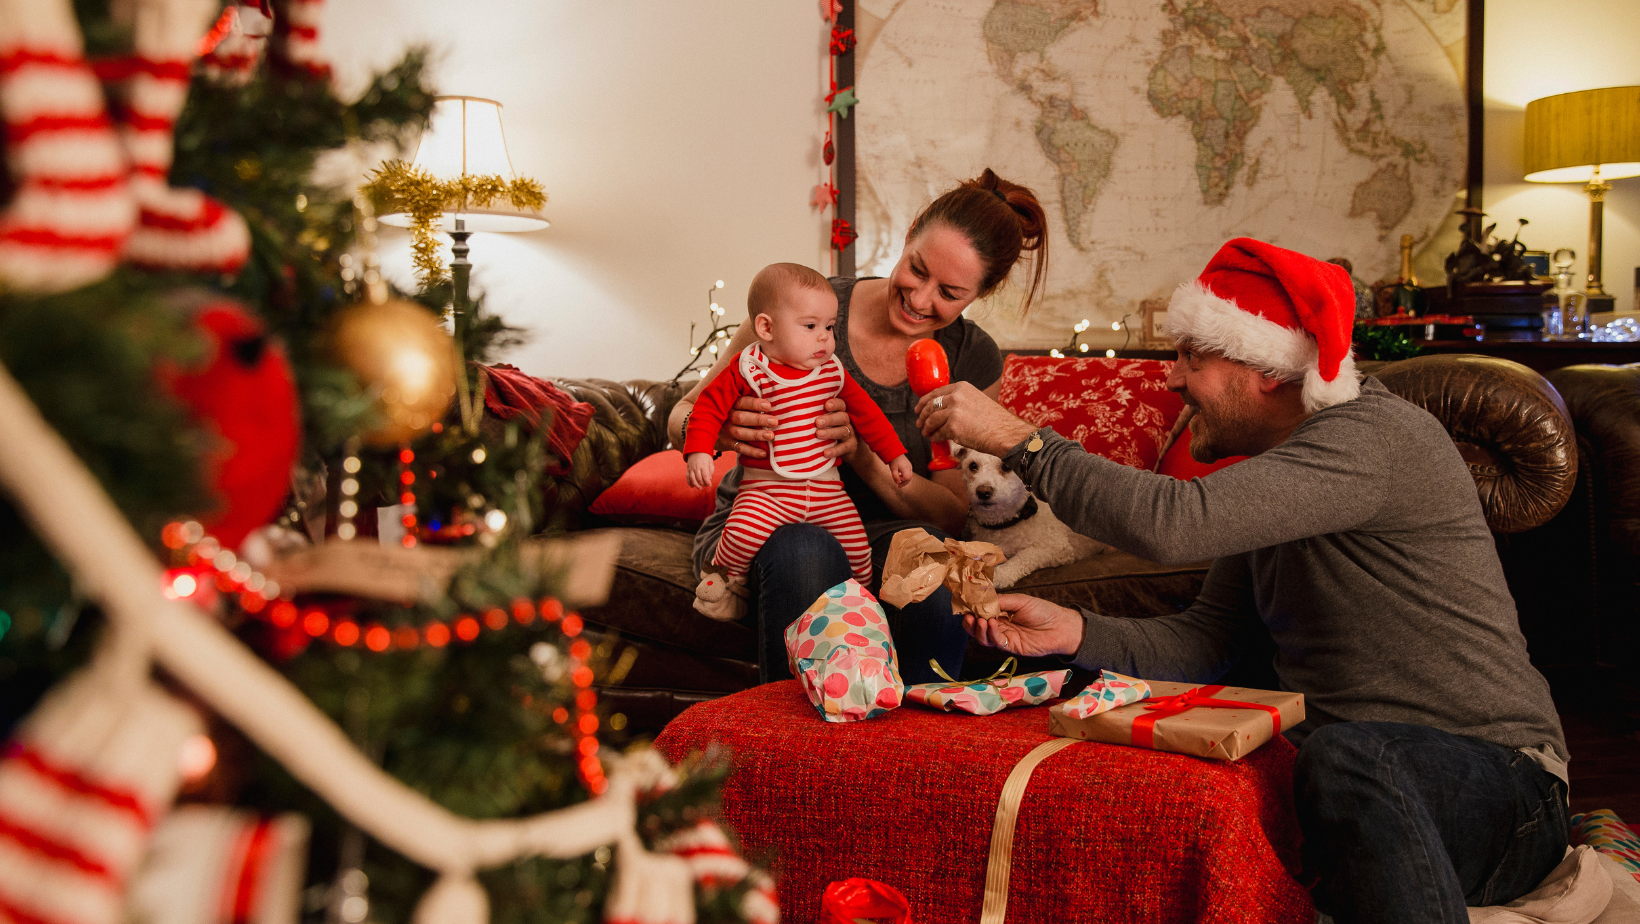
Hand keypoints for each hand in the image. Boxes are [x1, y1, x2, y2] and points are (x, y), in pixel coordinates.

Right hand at [685, 453, 715, 488]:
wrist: (696, 450)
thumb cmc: (705, 457)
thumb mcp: (710, 462)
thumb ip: (711, 470)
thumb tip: (709, 478)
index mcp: (703, 465)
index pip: (705, 476)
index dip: (707, 482)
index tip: (710, 485)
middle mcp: (696, 467)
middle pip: (699, 479)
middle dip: (703, 484)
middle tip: (706, 486)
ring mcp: (691, 468)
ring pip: (692, 479)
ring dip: (696, 485)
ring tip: (700, 488)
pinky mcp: (688, 469)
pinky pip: (687, 477)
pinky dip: (689, 482)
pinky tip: (692, 486)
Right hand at [717, 396, 778, 458]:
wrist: (717, 429)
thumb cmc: (738, 412)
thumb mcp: (740, 405)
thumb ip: (753, 403)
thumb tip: (777, 400)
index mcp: (732, 404)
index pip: (742, 402)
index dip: (755, 404)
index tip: (768, 406)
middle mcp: (726, 417)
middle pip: (741, 418)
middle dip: (759, 420)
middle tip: (774, 422)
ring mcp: (726, 431)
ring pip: (740, 433)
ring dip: (756, 435)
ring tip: (771, 436)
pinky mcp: (727, 443)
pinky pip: (739, 448)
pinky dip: (752, 451)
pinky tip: (764, 453)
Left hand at [816, 398, 857, 459]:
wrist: (851, 448)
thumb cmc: (832, 429)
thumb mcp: (828, 421)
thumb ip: (817, 414)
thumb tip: (793, 409)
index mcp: (841, 412)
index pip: (841, 404)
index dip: (835, 404)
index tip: (826, 405)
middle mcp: (848, 422)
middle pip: (842, 417)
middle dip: (830, 419)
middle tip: (817, 422)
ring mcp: (851, 434)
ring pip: (843, 431)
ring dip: (830, 433)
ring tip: (818, 434)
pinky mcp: (851, 447)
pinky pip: (844, 448)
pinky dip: (834, 450)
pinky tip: (825, 453)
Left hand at [889, 455, 912, 487]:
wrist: (895, 452)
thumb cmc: (894, 460)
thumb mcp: (893, 469)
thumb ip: (895, 476)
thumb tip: (897, 483)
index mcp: (906, 469)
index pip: (907, 478)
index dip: (902, 482)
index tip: (897, 482)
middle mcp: (909, 468)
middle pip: (909, 478)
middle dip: (904, 482)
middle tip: (899, 486)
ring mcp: (909, 466)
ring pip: (909, 475)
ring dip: (904, 479)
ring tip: (898, 480)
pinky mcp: (908, 465)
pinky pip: (908, 472)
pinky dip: (905, 475)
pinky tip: (900, 475)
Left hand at [915, 382, 1036, 455]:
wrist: (1005, 432)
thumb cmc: (994, 420)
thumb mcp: (977, 400)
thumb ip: (961, 400)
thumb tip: (943, 409)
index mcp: (962, 388)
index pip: (936, 392)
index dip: (924, 401)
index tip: (919, 408)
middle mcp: (956, 397)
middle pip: (930, 406)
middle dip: (922, 416)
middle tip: (919, 423)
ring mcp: (954, 412)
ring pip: (931, 420)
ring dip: (926, 427)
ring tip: (926, 433)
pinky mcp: (953, 427)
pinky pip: (938, 433)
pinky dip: (935, 437)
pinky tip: (935, 439)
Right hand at [962, 594, 1083, 657]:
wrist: (1060, 627)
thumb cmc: (1043, 611)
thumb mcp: (1020, 600)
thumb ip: (1000, 601)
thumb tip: (981, 600)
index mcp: (1001, 611)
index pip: (981, 611)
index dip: (971, 609)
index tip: (964, 604)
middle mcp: (1000, 625)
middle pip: (978, 626)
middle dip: (970, 622)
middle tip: (969, 615)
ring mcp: (1004, 636)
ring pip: (983, 636)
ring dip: (978, 629)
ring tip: (980, 620)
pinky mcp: (1010, 647)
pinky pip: (995, 642)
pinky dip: (991, 634)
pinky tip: (991, 625)